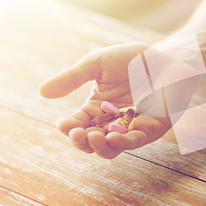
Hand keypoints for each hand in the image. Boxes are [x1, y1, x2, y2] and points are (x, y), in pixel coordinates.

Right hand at [39, 42, 171, 158]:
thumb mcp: (97, 64)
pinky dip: (123, 142)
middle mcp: (112, 123)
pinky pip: (136, 141)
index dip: (70, 128)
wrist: (164, 56)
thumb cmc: (131, 59)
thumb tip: (42, 92)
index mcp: (97, 109)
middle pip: (92, 143)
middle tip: (78, 134)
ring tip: (92, 137)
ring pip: (111, 149)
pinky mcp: (152, 129)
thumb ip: (73, 78)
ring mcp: (132, 128)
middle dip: (82, 141)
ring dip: (99, 147)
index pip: (79, 125)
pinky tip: (113, 138)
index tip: (64, 124)